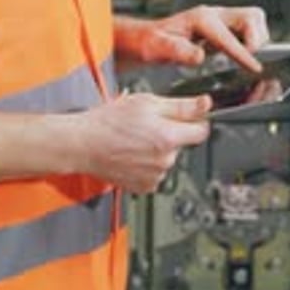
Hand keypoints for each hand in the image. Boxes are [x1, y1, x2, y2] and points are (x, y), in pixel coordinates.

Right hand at [75, 92, 210, 193]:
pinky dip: (147, 164)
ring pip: (167, 158)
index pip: (201, 131)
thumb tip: (205, 104)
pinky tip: (132, 153)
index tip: (186, 116)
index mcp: (168, 138)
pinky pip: (155, 173)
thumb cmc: (109, 121)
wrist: (84, 143)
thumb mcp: (147, 102)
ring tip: (135, 139)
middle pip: (182, 144)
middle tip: (148, 124)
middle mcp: (165, 161)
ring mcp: (154, 176)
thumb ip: (181, 105)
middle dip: (171, 133)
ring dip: (157, 149)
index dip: (195, 119)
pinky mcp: (143, 186)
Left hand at [114, 5, 268, 73]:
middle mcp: (212, 15)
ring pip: (253, 19)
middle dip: (258, 37)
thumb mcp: (157, 48)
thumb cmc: (150, 42)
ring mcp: (218, 19)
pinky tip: (241, 54)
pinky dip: (251, 39)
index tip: (254, 67)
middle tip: (254, 58)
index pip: (229, 36)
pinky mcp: (221, 26)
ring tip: (249, 57)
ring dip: (258, 37)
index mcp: (200, 19)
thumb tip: (198, 56)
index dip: (243, 53)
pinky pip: (246, 27)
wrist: (146, 37)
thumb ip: (178, 51)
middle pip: (251, 16)